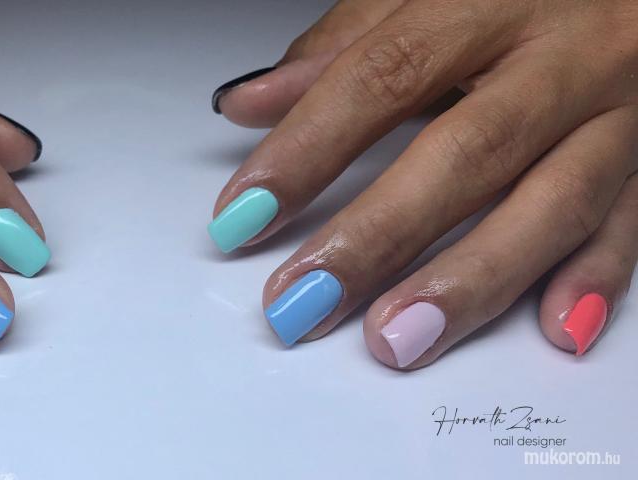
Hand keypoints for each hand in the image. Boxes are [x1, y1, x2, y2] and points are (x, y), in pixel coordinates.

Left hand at [209, 0, 637, 367]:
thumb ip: (340, 49)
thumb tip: (251, 103)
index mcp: (491, 1)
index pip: (381, 77)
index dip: (307, 149)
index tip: (245, 214)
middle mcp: (564, 54)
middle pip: (466, 152)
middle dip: (379, 236)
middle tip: (306, 299)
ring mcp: (620, 109)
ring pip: (554, 203)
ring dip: (471, 281)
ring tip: (398, 337)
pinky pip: (631, 223)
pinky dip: (594, 278)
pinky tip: (551, 328)